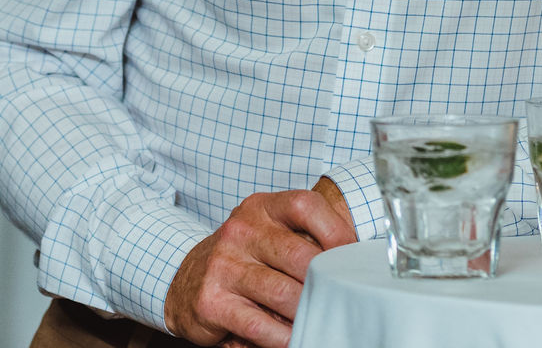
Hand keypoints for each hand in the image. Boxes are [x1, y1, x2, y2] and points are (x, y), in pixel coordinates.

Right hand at [164, 180, 356, 347]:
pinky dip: (282, 335)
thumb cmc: (245, 256)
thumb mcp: (270, 232)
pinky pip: (258, 323)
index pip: (305, 206)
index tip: (352, 254)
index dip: (336, 230)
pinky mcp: (212, 301)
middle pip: (298, 254)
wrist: (186, 281)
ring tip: (324, 318)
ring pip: (282, 292)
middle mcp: (240, 231)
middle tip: (343, 294)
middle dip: (325, 279)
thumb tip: (355, 257)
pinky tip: (295, 338)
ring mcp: (224, 265)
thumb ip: (304, 237)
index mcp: (262, 208)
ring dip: (308, 310)